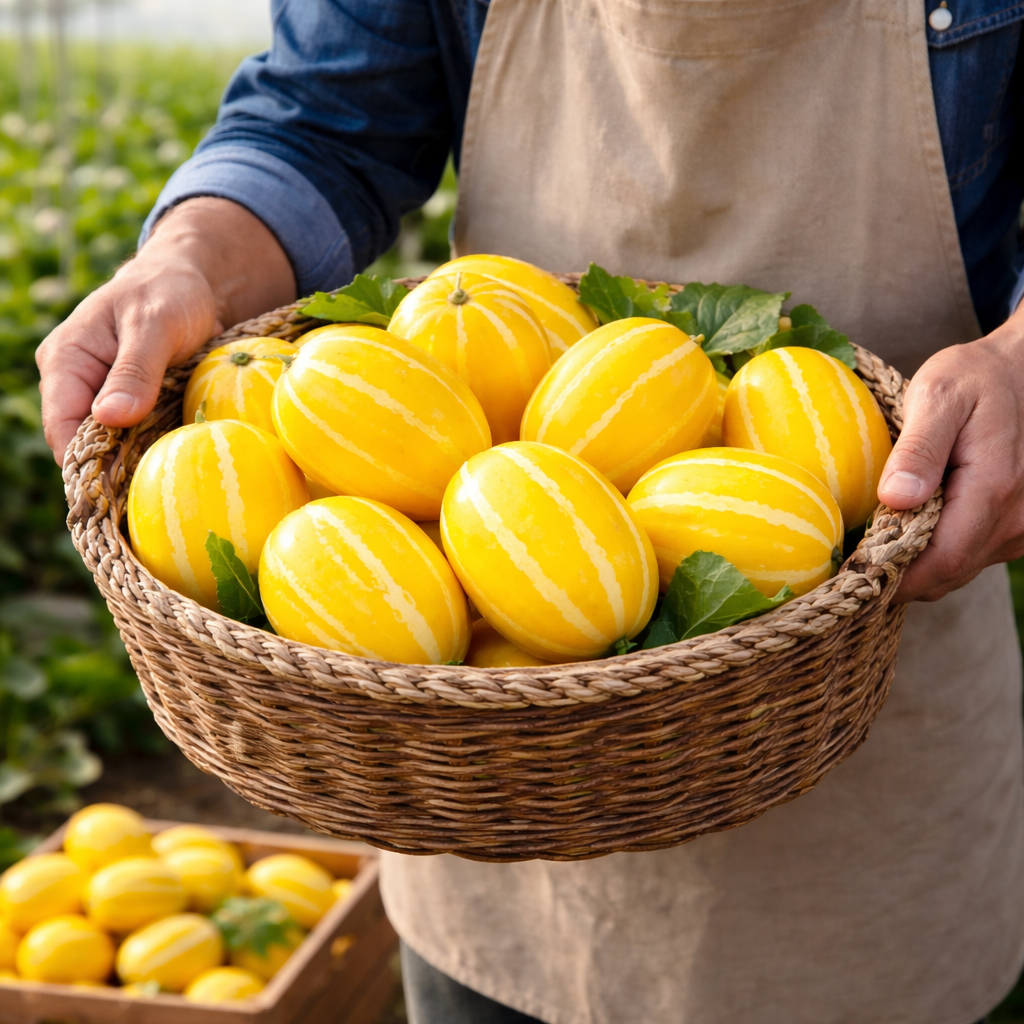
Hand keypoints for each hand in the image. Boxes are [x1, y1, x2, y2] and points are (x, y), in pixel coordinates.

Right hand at [36, 197, 295, 461]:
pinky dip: (153, 448)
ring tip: (167, 480)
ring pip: (111, 444)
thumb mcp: (155, 326)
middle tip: (153, 488)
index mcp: (66, 361)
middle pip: (84, 442)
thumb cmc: (169, 292)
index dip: (85, 459)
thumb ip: (135, 371)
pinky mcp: (132, 404)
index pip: (61, 425)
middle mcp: (77, 384)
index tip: (120, 485)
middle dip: (114, 467)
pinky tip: (175, 463)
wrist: (192, 281)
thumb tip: (110, 419)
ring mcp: (103, 396)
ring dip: (137, 461)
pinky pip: (136, 436)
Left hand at [877, 304, 1023, 601]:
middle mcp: (1014, 518)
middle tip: (847, 567)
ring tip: (868, 551)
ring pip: (957, 571)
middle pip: (948, 574)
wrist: (1017, 373)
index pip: (943, 559)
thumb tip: (896, 497)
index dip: (896, 578)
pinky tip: (900, 535)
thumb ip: (918, 448)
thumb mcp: (938, 398)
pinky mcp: (1011, 527)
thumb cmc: (974, 379)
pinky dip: (932, 556)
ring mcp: (1017, 526)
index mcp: (993, 488)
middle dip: (898, 579)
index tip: (851, 576)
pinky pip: (967, 556)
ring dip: (914, 569)